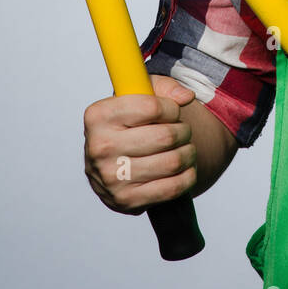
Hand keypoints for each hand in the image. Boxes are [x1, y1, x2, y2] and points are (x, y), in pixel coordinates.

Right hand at [83, 76, 197, 214]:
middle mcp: (100, 147)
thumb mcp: (139, 96)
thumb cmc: (127, 125)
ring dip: (189, 153)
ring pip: (172, 162)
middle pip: (165, 136)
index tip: (173, 111)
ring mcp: (111, 178)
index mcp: (98, 116)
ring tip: (186, 148)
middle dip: (184, 131)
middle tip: (183, 131)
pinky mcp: (126, 200)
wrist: (111, 164)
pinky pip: (172, 188)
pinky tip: (185, 168)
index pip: (151, 107)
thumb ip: (164, 88)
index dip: (171, 108)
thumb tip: (186, 97)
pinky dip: (188, 176)